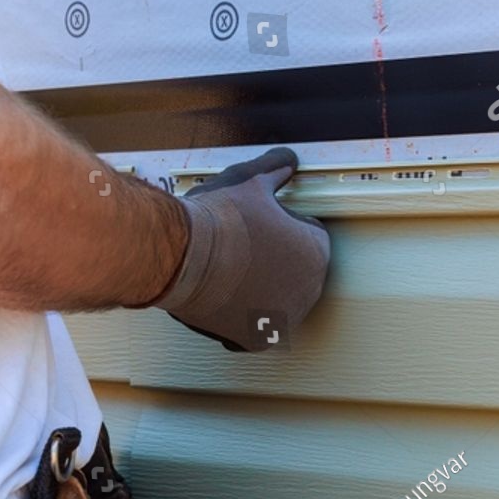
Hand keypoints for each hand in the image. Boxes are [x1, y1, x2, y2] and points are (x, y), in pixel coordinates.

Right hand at [151, 147, 329, 350]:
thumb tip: (286, 159)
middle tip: (242, 248)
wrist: (181, 256)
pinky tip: (223, 298)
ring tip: (230, 271)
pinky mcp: (255, 339)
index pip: (306, 236)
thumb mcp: (251, 179)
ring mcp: (282, 318)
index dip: (281, 226)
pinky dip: (239, 317)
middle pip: (292, 271)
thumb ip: (276, 167)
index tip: (259, 225)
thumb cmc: (219, 219)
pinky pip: (253, 328)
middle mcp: (309, 290)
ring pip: (273, 300)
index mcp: (317, 251)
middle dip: (272, 260)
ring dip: (257, 289)